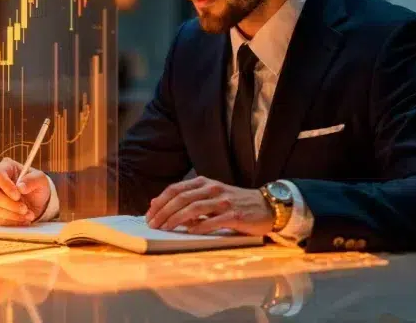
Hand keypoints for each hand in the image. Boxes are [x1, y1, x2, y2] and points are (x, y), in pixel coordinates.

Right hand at [0, 157, 50, 225]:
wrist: (39, 201)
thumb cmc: (37, 185)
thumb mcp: (41, 180)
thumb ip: (32, 180)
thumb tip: (20, 187)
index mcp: (6, 168)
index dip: (5, 185)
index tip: (17, 195)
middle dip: (9, 203)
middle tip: (24, 208)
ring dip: (13, 214)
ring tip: (29, 215)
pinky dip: (13, 222)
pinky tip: (24, 220)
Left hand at [145, 176, 273, 235]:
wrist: (267, 206)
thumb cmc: (235, 203)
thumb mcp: (210, 196)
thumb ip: (188, 199)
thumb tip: (158, 204)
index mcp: (204, 183)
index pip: (175, 189)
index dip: (160, 202)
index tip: (149, 214)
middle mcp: (212, 189)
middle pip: (181, 198)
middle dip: (164, 211)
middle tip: (152, 224)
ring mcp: (224, 201)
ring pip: (194, 207)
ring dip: (177, 218)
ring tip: (165, 228)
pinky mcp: (235, 215)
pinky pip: (214, 220)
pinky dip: (200, 226)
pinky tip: (189, 232)